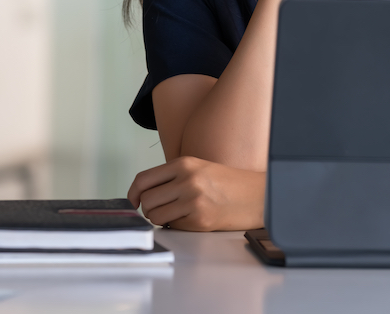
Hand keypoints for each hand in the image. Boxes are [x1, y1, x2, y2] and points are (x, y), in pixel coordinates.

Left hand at [127, 156, 265, 231]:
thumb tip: (143, 193)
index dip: (133, 193)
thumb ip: (172, 176)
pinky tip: (190, 218)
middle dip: (149, 208)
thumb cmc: (228, 183)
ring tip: (175, 214)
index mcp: (184, 164)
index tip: (133, 201)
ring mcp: (193, 201)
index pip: (143, 179)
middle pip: (147, 200)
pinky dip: (176, 226)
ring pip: (155, 216)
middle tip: (161, 209)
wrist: (257, 196)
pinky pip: (173, 226)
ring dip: (160, 219)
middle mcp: (187, 180)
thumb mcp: (198, 167)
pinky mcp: (200, 220)